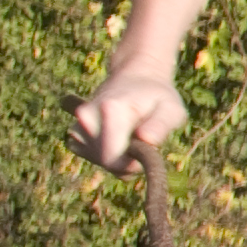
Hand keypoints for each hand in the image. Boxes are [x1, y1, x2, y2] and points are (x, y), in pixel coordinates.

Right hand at [71, 67, 187, 176]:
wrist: (135, 80)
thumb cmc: (156, 98)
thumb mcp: (171, 109)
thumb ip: (161, 125)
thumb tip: (146, 139)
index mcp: (110, 110)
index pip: (111, 158)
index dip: (131, 166)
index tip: (146, 153)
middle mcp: (87, 118)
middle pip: (106, 163)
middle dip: (127, 161)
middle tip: (142, 140)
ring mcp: (78, 126)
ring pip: (99, 162)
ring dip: (118, 157)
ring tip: (132, 136)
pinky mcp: (75, 133)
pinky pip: (93, 157)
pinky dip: (108, 154)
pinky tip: (119, 139)